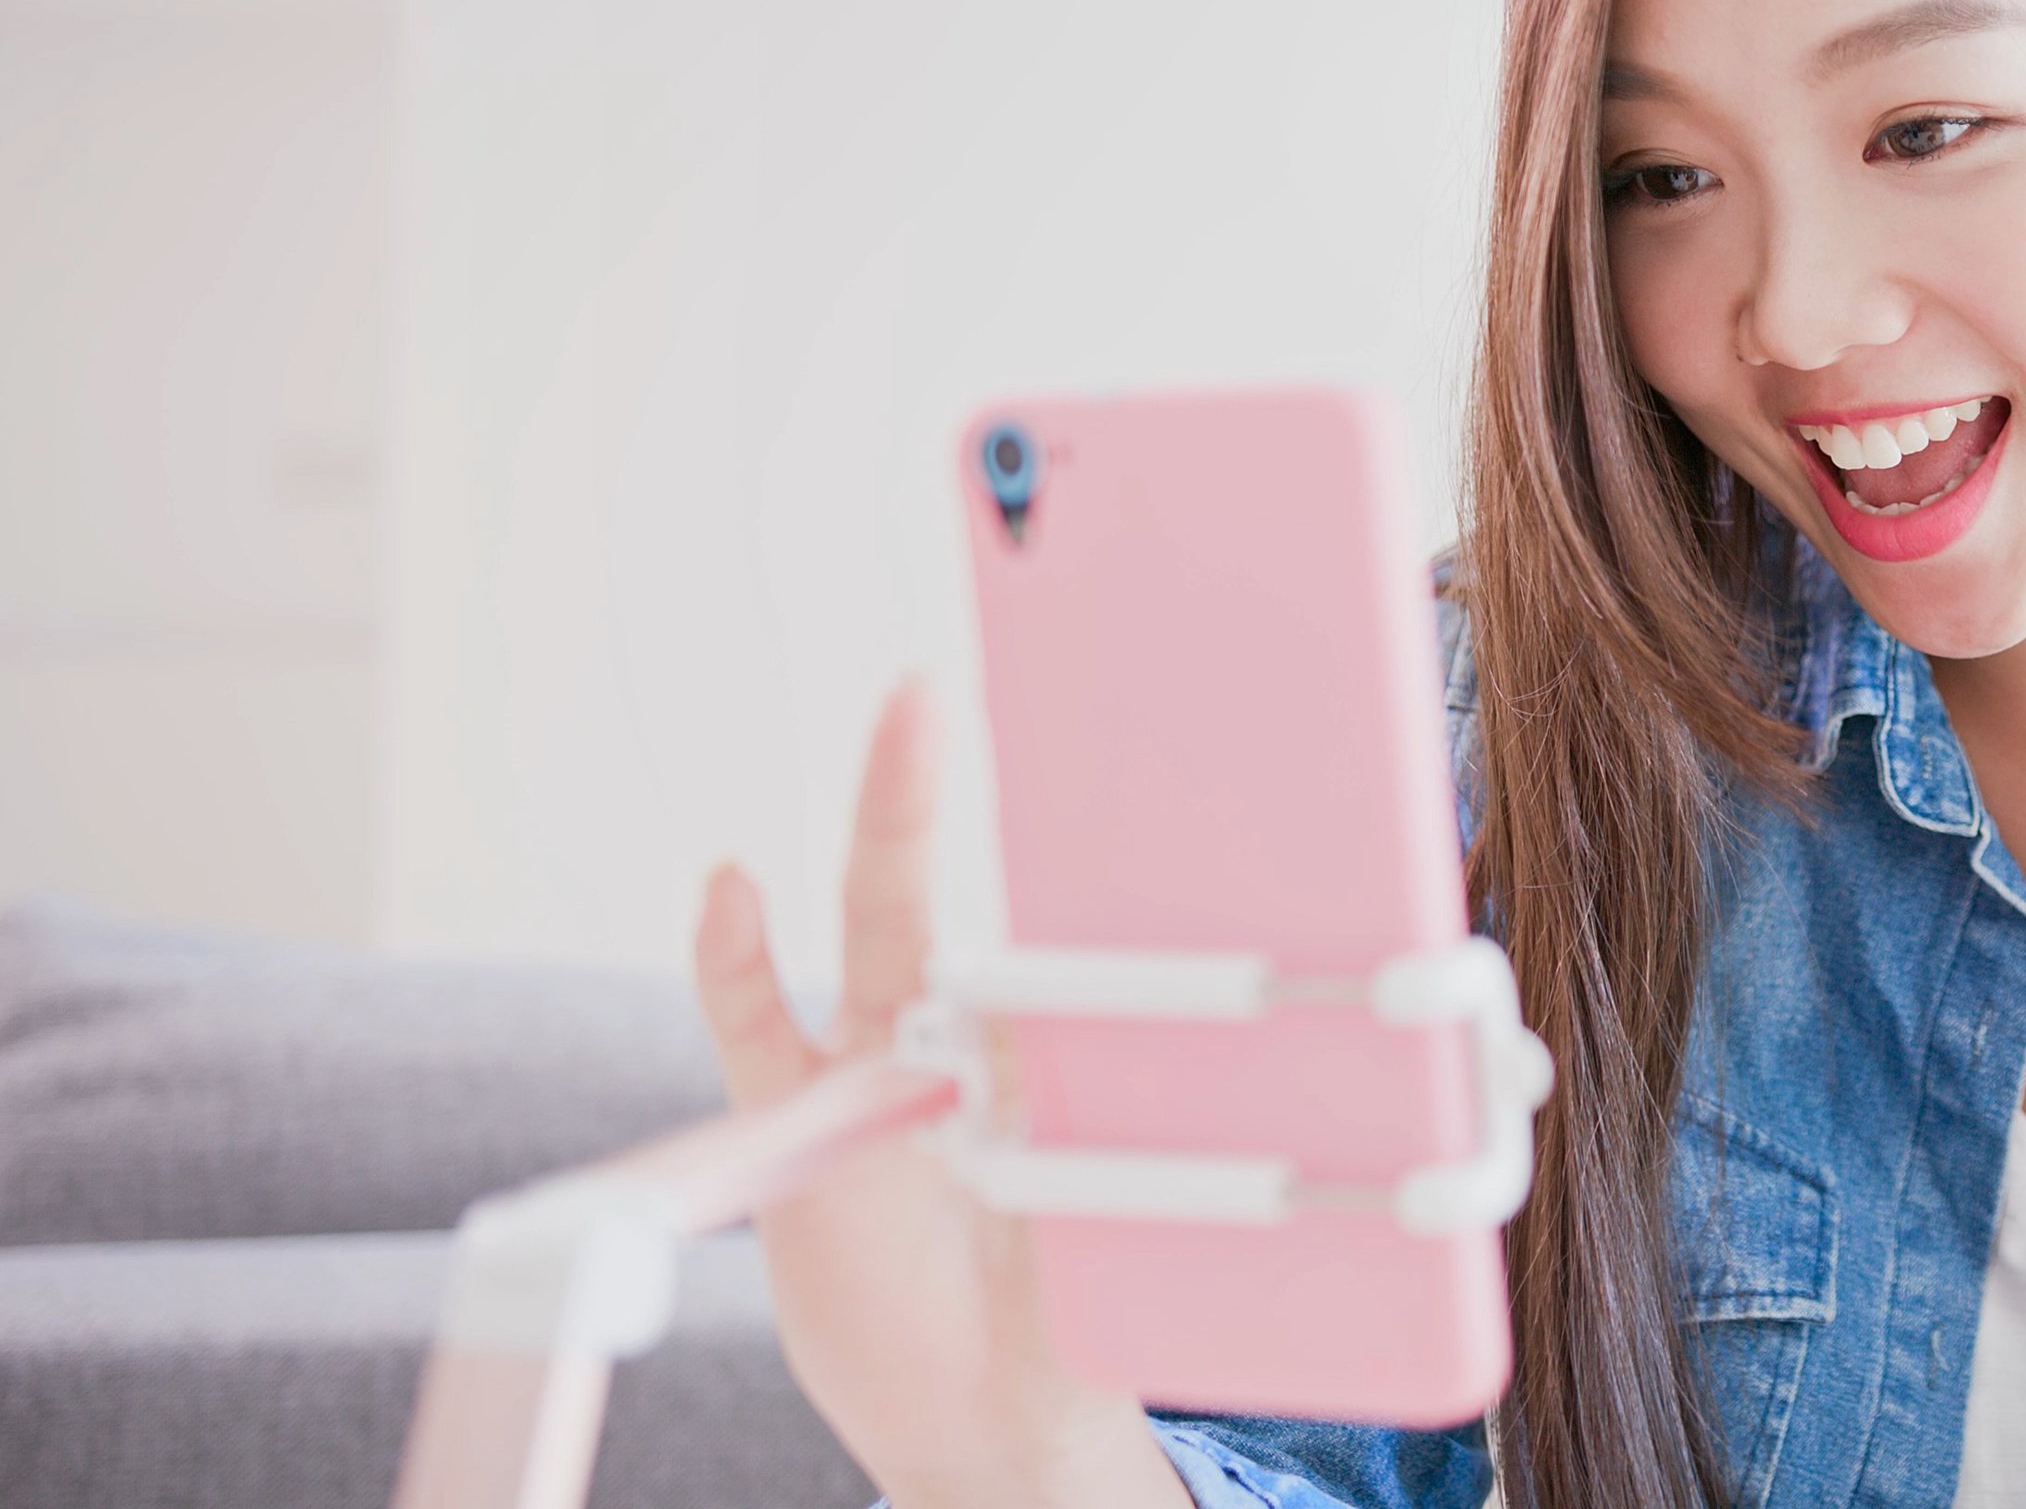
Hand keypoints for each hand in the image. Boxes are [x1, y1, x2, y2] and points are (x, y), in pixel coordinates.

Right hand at [692, 681, 1191, 1508]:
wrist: (985, 1410)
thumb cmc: (1071, 1310)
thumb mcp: (1126, 1232)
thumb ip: (1136, 1160)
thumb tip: (1224, 1107)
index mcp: (1049, 1054)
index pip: (1059, 928)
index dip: (1086, 841)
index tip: (1134, 733)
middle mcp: (958, 1044)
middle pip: (962, 896)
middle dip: (952, 789)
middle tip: (951, 686)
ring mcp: (873, 1076)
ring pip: (877, 930)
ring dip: (891, 826)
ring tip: (908, 716)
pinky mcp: (799, 1130)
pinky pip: (761, 1032)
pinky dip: (739, 963)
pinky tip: (730, 888)